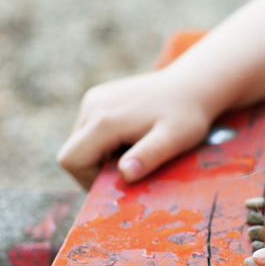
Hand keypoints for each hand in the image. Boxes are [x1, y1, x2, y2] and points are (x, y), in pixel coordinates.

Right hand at [56, 68, 215, 188]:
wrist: (193, 84)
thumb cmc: (187, 115)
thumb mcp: (174, 139)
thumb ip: (150, 155)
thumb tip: (126, 173)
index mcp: (104, 119)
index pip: (71, 160)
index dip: (87, 179)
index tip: (118, 181)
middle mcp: (93, 105)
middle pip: (72, 152)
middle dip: (95, 168)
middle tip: (130, 167)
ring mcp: (94, 99)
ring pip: (80, 141)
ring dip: (101, 154)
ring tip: (135, 148)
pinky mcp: (99, 96)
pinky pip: (89, 128)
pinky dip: (104, 140)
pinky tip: (132, 135)